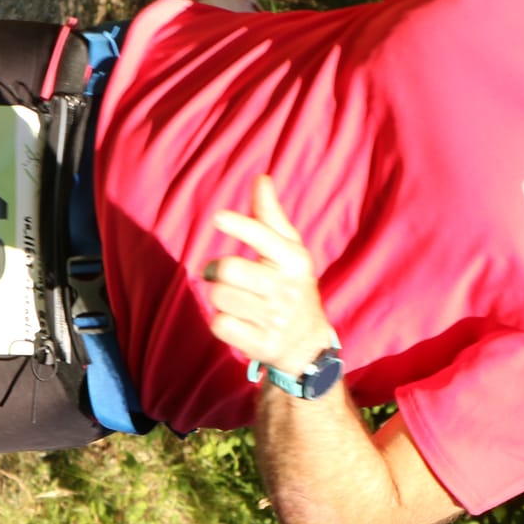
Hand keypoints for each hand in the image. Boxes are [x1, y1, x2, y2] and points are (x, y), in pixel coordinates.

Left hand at [200, 176, 336, 375]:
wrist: (307, 345)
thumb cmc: (292, 286)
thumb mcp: (290, 251)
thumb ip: (271, 216)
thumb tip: (261, 178)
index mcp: (295, 260)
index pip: (265, 238)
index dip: (240, 226)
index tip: (219, 217)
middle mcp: (287, 289)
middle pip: (228, 269)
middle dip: (215, 271)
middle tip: (219, 275)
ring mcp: (276, 319)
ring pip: (220, 297)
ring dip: (220, 298)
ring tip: (236, 300)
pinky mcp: (261, 344)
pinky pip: (220, 325)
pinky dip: (221, 322)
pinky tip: (237, 321)